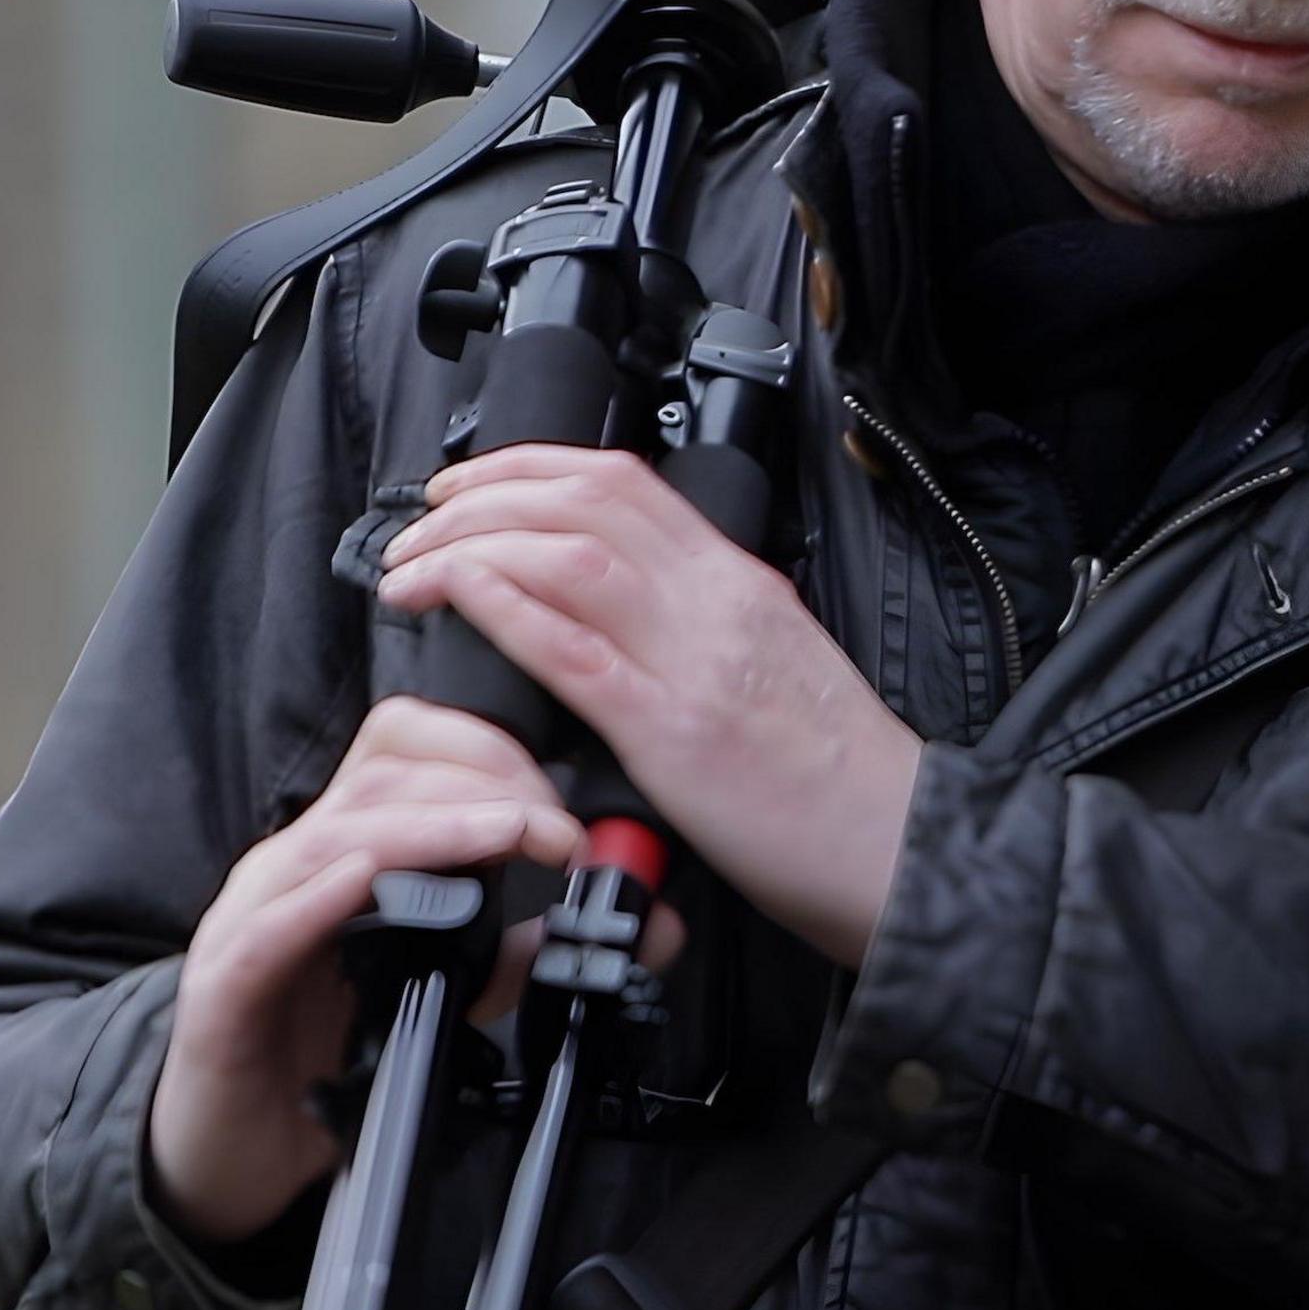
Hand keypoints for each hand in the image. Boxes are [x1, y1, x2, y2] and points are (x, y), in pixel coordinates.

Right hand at [146, 697, 577, 1245]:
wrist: (236, 1146)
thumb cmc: (334, 1049)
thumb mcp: (454, 987)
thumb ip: (536, 949)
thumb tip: (647, 922)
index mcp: (350, 844)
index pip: (405, 744)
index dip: (488, 749)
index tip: (562, 802)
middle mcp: (300, 862)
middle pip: (384, 772)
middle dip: (482, 784)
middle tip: (555, 831)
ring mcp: (255, 913)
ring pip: (337, 832)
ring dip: (432, 825)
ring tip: (508, 835)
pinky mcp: (226, 980)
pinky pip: (269, 922)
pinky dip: (325, 894)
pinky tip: (374, 881)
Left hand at [376, 444, 924, 968]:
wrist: (895, 843)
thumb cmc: (835, 774)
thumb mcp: (774, 665)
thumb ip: (706, 628)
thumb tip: (632, 617)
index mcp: (739, 584)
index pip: (627, 482)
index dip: (531, 467)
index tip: (473, 485)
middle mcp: (715, 603)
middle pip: (585, 501)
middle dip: (484, 496)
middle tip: (421, 522)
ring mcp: (693, 662)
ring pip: (568, 555)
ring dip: (471, 548)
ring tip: (413, 570)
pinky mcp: (673, 733)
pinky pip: (573, 650)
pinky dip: (504, 607)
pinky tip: (456, 596)